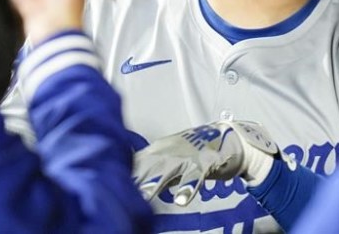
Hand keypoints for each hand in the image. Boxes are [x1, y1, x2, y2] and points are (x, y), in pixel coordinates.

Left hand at [133, 120, 284, 205]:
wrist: (230, 138)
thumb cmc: (197, 150)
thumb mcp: (170, 156)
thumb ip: (151, 167)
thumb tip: (129, 179)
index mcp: (160, 148)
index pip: (136, 159)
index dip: (124, 171)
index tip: (108, 182)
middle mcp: (171, 151)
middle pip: (148, 165)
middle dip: (133, 177)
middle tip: (119, 190)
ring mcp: (188, 155)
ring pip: (168, 169)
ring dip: (156, 182)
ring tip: (144, 196)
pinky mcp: (205, 162)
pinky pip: (195, 175)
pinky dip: (188, 187)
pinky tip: (182, 200)